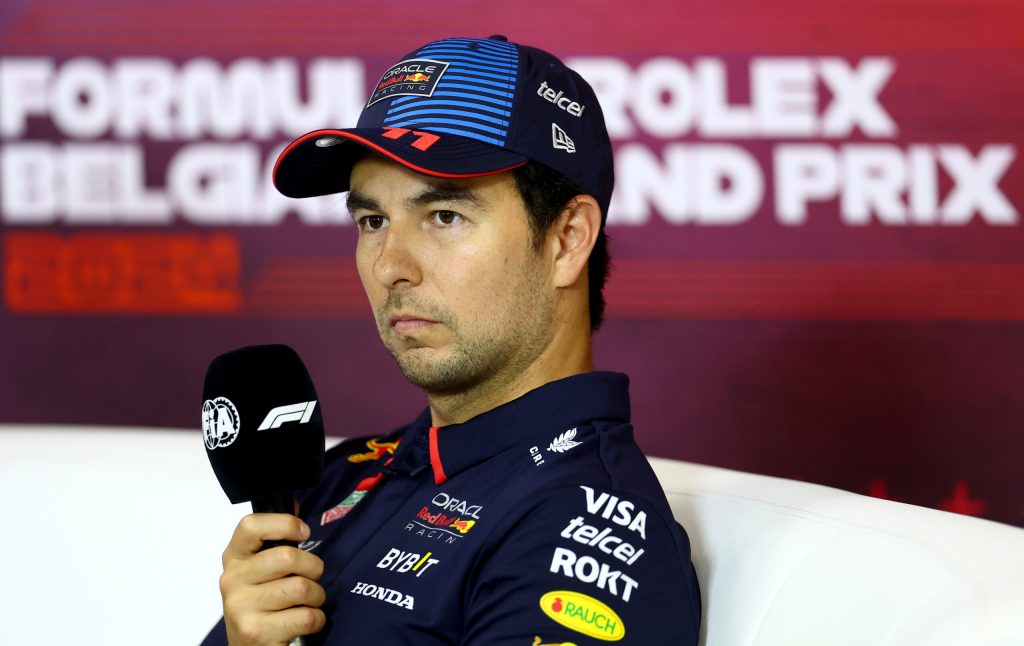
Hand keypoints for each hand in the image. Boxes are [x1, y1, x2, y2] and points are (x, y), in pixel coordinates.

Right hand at [219, 513, 326, 645]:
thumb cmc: (261, 603)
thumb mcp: (260, 569)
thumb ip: (275, 539)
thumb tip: (292, 502)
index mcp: (234, 558)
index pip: (251, 525)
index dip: (284, 523)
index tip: (303, 532)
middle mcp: (232, 581)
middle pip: (287, 557)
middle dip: (314, 567)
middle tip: (312, 577)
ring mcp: (241, 608)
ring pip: (302, 588)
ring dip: (317, 596)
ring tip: (308, 602)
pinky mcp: (256, 633)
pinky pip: (307, 616)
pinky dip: (317, 619)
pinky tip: (304, 622)